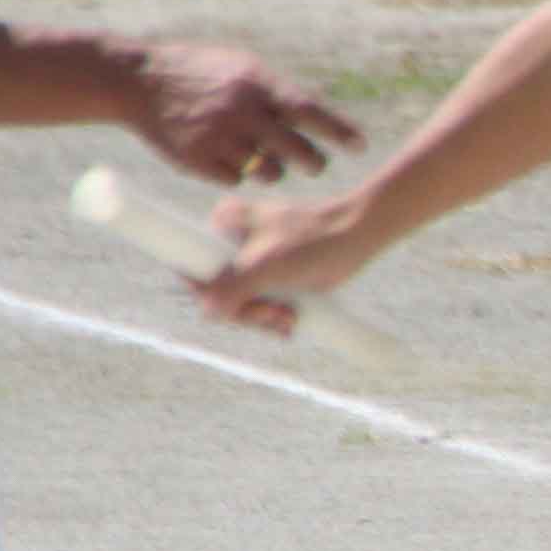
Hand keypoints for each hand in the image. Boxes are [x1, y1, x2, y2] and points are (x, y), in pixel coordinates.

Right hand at [122, 42, 358, 189]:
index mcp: (256, 84)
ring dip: (272, 170)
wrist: (137, 81)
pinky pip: (235, 180)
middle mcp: (241, 112)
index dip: (339, 131)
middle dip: (312, 162)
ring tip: (262, 157)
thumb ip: (275, 91)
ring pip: (268, 172)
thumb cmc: (198, 70)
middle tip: (315, 164)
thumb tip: (315, 116)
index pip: (310, 111)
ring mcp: (218, 139)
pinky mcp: (196, 161)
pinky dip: (237, 174)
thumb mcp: (241, 67)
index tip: (360, 146)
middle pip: (297, 151)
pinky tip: (227, 159)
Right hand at [197, 189, 383, 340]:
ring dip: (261, 319)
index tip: (232, 307)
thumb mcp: (270, 263)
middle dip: (244, 312)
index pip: (192, 268)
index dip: (206, 295)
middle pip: (216, 293)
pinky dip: (272, 319)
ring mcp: (251, 263)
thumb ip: (234, 286)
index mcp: (220, 227)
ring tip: (288, 318)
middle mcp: (230, 245)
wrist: (358, 234)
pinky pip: (258, 306)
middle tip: (273, 314)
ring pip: (238, 305)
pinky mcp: (271, 279)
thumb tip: (208, 311)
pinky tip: (290, 322)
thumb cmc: (317, 239)